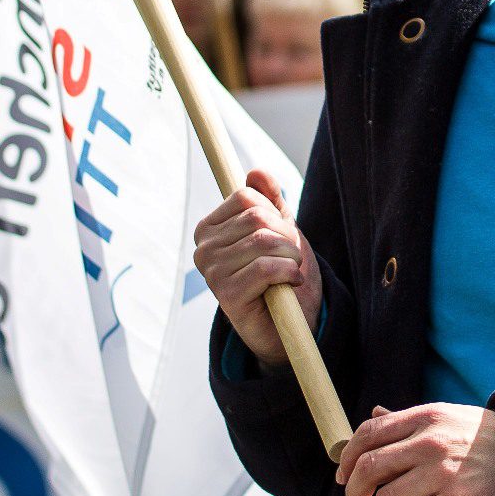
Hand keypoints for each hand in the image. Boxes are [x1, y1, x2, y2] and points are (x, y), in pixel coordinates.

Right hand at [191, 168, 317, 367]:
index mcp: (210, 228)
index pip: (245, 196)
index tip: (281, 234)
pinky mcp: (226, 296)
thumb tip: (256, 172)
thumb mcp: (280, 229)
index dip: (274, 212)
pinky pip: (266, 268)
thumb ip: (269, 200)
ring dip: (291, 256)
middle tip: (291, 256)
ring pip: (263, 241)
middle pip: (256, 217)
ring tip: (291, 271)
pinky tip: (291, 284)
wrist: (290, 323)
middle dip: (287, 235)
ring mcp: (211, 274)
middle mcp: (203, 249)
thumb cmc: (283, 273)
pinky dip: (289, 273)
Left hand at [337, 402, 494, 495]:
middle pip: (370, 468)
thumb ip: (409, 420)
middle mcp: (430, 442)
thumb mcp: (447, 419)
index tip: (345, 478)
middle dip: (355, 495)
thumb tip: (375, 414)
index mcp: (424, 418)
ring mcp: (443, 472)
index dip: (348, 459)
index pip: (369, 433)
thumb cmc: (484, 441)